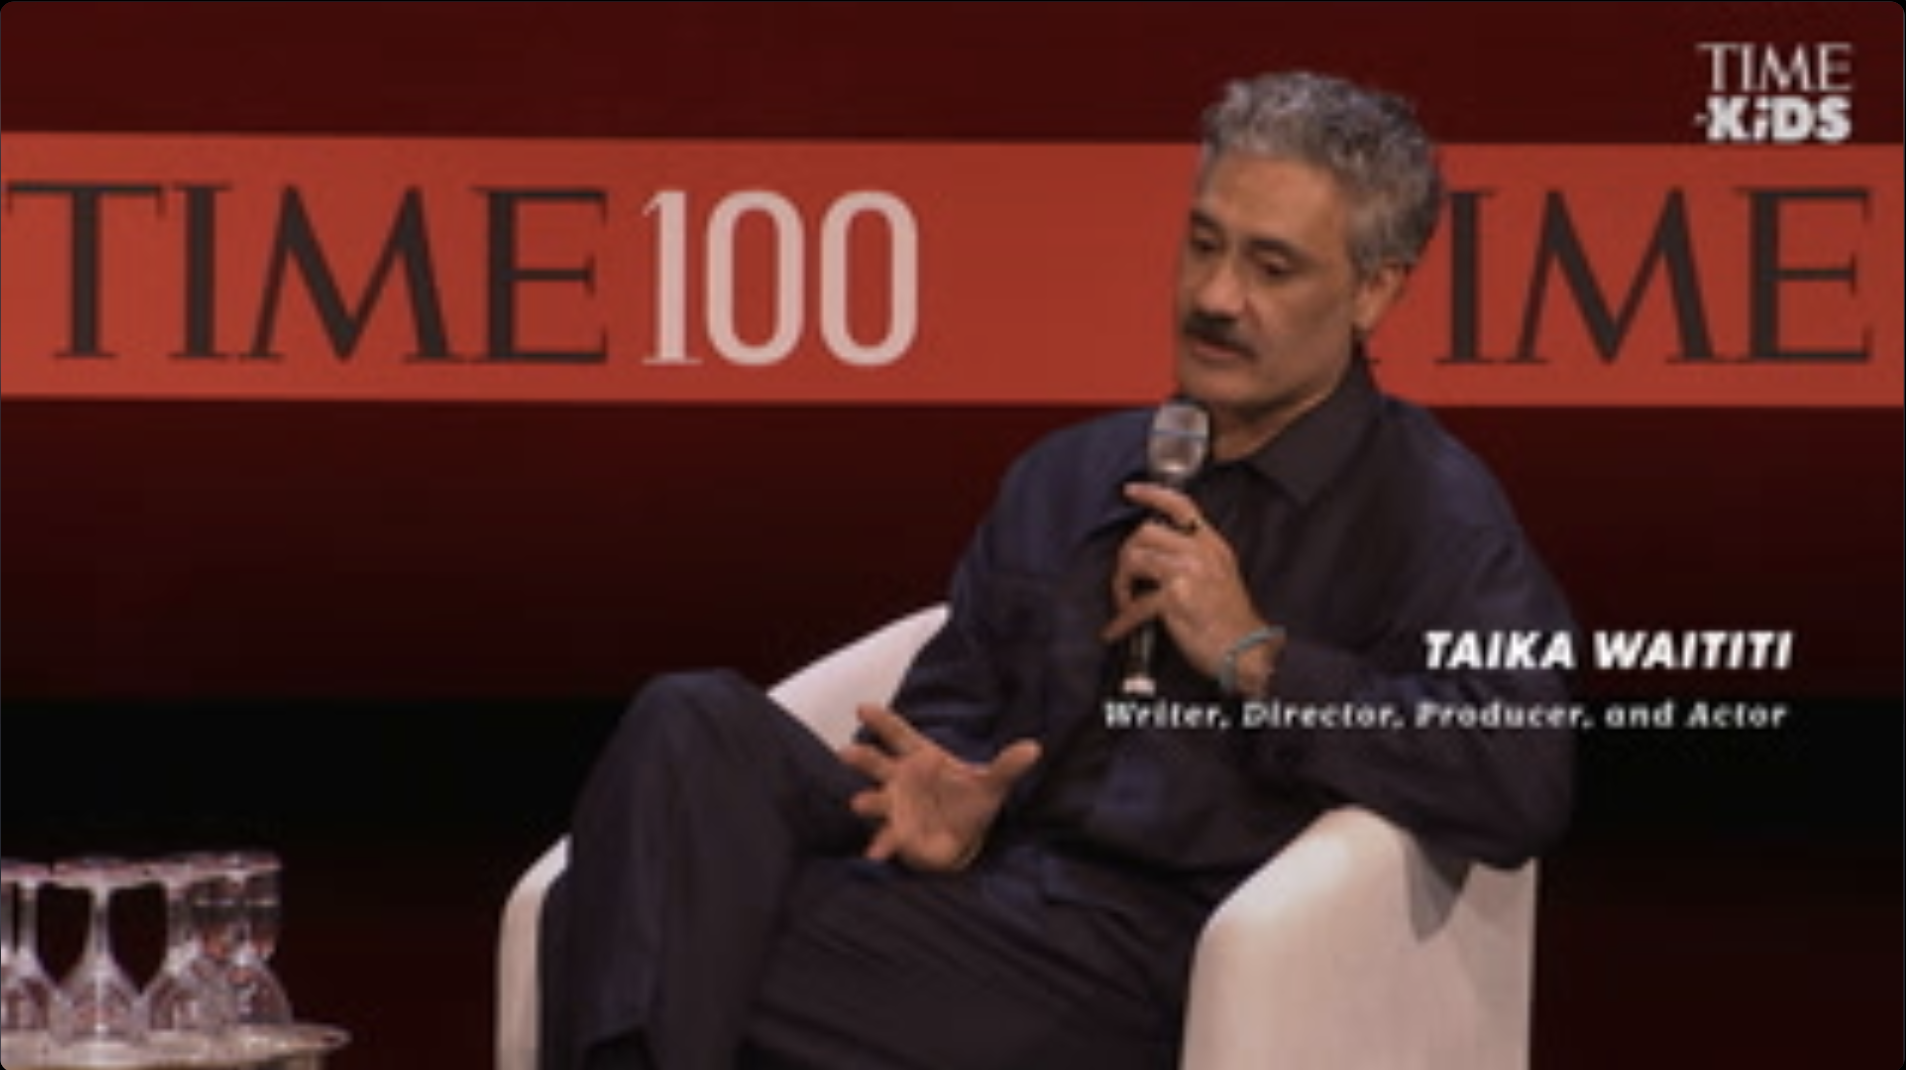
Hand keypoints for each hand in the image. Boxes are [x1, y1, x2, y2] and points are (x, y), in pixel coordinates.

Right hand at [838, 704, 1040, 871]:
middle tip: (848, 753)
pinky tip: (875, 853)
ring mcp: (896, 806)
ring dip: (867, 802)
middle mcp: (901, 779)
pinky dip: (881, 844)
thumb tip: (1034, 748)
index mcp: (921, 757)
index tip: (862, 708)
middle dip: (862, 758)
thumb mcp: (992, 784)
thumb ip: (1008, 766)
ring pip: (876, 800)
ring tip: (859, 803)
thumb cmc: (968, 800)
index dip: (881, 721)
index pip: (899, 734)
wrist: (964, 836)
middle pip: (877, 763)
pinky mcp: (899, 834)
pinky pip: (887, 838)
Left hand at [1101, 482, 1267, 678]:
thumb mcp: (1221, 576)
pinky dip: (1121, 621)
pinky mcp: (1175, 599)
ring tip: (1123, 602)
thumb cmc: (1231, 620)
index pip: (1181, 506)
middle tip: (1126, 576)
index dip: (1152, 494)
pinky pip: (1135, 605)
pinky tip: (1114, 631)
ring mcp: (1187, 573)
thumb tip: (1160, 554)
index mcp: (1212, 545)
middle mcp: (1200, 553)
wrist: (1246, 650)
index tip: (1130, 491)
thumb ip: (1196, 558)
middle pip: (1146, 531)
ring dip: (1121, 584)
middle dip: (1127, 553)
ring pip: (1135, 560)